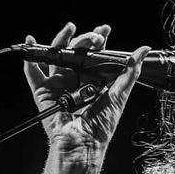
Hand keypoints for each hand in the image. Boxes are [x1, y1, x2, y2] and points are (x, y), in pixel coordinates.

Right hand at [23, 21, 149, 167]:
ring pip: (57, 56)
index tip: (104, 31)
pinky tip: (32, 41)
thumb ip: (130, 71)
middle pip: (76, 53)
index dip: (98, 41)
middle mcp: (76, 81)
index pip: (94, 56)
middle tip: (95, 37)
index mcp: (93, 81)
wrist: (83, 143)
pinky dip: (31, 57)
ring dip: (62, 40)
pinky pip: (33, 72)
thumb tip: (144, 51)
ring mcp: (59, 85)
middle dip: (85, 40)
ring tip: (71, 30)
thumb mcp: (119, 94)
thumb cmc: (101, 125)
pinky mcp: (43, 92)